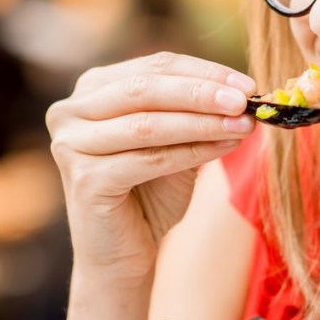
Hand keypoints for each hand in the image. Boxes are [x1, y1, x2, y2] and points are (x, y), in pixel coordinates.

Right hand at [46, 52, 255, 280]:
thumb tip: (244, 94)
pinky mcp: (85, 179)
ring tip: (243, 126)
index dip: (204, 72)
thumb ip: (198, 114)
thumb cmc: (151, 192)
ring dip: (203, 122)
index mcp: (93, 88)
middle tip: (244, 100)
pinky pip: (149, 159)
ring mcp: (72, 144)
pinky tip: (224, 148)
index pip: (155, 66)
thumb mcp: (178, 141)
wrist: (124, 253)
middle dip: (202, 93)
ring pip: (148, 124)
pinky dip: (192, 151)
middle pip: (146, 88)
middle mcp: (71, 111)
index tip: (248, 83)